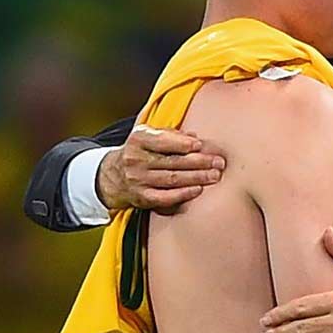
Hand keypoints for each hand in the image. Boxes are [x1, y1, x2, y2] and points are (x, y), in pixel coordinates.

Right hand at [96, 125, 224, 210]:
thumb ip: (171, 135)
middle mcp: (136, 160)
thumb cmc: (139, 152)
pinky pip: (165, 197)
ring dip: (196, 177)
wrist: (113, 176)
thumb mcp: (148, 136)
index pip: (162, 140)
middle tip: (218, 162)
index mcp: (138, 140)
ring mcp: (138, 180)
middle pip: (172, 161)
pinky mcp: (142, 197)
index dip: (182, 143)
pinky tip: (198, 189)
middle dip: (199, 162)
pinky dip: (183, 194)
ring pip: (172, 179)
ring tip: (214, 175)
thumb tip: (194, 137)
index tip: (200, 145)